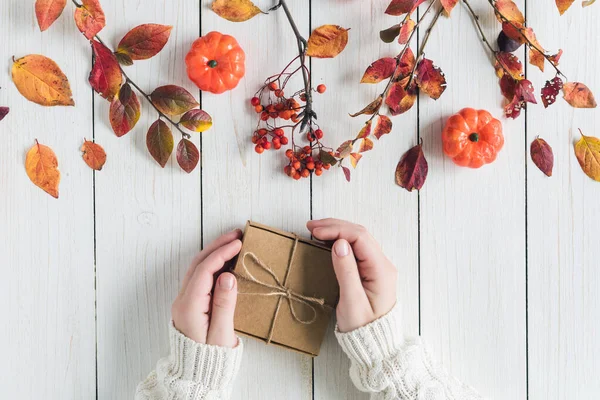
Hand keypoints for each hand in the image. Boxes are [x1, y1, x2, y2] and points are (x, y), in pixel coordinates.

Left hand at [171, 230, 241, 346]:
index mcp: (189, 306)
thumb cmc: (211, 357)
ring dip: (213, 252)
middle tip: (236, 235)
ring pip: (197, 268)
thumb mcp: (221, 334)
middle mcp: (183, 300)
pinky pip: (198, 277)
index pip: (205, 270)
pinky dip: (211, 264)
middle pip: (198, 264)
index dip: (222, 254)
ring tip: (231, 242)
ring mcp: (184, 301)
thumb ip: (224, 304)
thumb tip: (228, 276)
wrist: (195, 374)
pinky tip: (224, 261)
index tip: (238, 244)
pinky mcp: (189, 304)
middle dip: (217, 246)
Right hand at [307, 219, 396, 332]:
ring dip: (337, 231)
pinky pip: (357, 249)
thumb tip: (340, 244)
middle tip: (311, 227)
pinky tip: (328, 240)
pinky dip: (341, 240)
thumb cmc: (363, 328)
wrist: (375, 345)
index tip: (315, 232)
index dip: (336, 230)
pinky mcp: (371, 271)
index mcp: (381, 270)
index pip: (359, 237)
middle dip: (335, 226)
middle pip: (360, 234)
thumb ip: (346, 272)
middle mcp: (383, 264)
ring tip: (316, 230)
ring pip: (358, 239)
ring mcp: (378, 267)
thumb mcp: (352, 302)